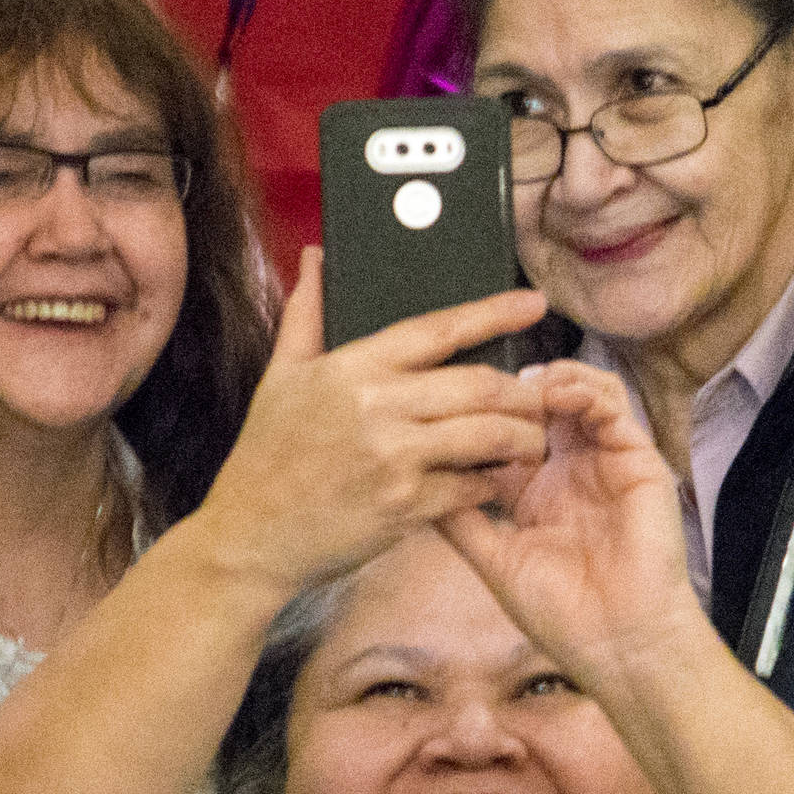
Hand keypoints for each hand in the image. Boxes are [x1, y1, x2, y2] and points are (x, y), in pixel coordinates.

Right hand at [193, 247, 549, 598]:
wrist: (250, 536)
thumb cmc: (265, 456)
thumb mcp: (280, 376)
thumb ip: (306, 314)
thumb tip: (317, 257)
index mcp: (353, 368)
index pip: (439, 329)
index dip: (494, 314)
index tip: (533, 305)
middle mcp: (378, 407)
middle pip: (480, 384)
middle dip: (524, 391)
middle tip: (543, 397)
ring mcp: (395, 458)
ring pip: (488, 435)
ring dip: (522, 438)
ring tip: (532, 440)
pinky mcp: (405, 507)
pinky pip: (471, 487)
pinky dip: (490, 483)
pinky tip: (493, 481)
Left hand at [441, 361, 705, 698]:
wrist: (619, 645)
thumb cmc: (564, 617)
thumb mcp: (496, 562)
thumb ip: (460, 520)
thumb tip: (414, 484)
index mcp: (535, 494)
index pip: (503, 435)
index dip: (478, 416)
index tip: (446, 407)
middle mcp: (571, 472)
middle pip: (540, 407)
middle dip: (511, 391)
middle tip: (484, 387)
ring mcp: (605, 463)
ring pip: (579, 394)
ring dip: (551, 380)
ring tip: (524, 384)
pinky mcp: (639, 461)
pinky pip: (614, 407)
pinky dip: (585, 390)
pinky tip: (558, 393)